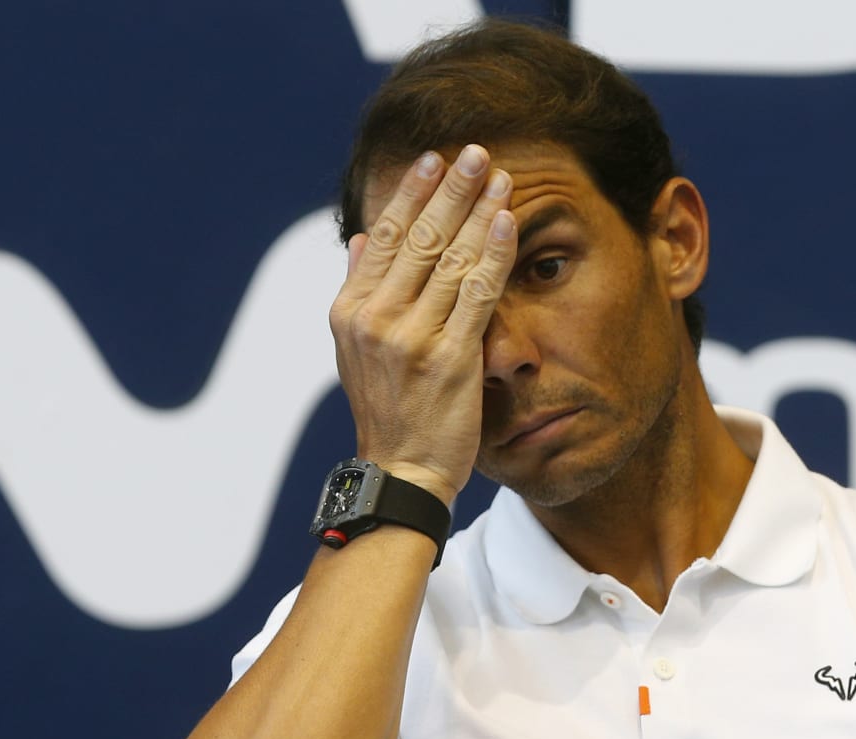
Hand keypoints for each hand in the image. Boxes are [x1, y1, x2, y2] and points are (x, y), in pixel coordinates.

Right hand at [329, 145, 517, 505]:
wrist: (403, 471)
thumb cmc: (388, 411)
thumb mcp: (355, 350)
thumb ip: (359, 289)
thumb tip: (357, 237)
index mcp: (350, 311)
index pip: (382, 237)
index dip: (410, 194)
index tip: (432, 160)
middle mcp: (375, 319)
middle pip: (417, 238)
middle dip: (448, 189)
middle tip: (474, 151)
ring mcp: (410, 337)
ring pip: (448, 258)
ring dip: (476, 210)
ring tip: (497, 175)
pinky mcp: (448, 357)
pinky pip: (475, 292)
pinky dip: (491, 252)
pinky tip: (505, 221)